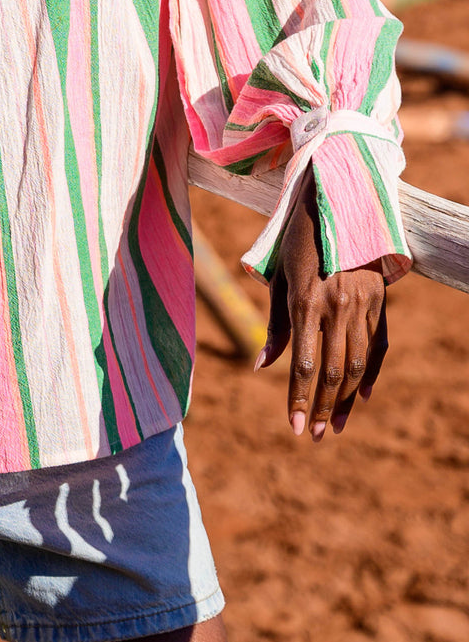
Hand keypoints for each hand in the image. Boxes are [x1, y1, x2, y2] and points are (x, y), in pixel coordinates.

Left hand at [255, 175, 387, 441]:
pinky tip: (364, 397)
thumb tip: (263, 368)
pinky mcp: (379, 301)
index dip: (300, 400)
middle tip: (315, 436)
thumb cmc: (297, 243)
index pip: (305, 365)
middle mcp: (337, 306)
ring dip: (347, 400)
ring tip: (337, 427)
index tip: (296, 428)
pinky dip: (372, 374)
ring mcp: (362, 304)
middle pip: (333, 372)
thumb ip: (276, 326)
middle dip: (323, 408)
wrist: (337, 205)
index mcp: (307, 301)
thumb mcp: (279, 278)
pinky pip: (379, 346)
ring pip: (358, 364)